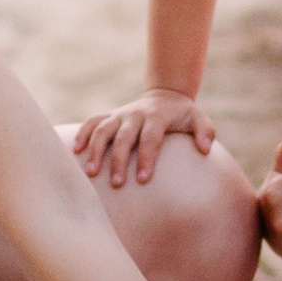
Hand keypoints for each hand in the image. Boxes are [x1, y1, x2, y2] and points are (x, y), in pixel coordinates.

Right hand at [73, 88, 213, 187]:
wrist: (165, 97)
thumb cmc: (183, 116)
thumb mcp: (199, 119)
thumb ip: (205, 131)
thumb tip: (204, 149)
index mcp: (156, 117)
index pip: (151, 138)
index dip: (147, 158)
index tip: (143, 179)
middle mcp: (135, 115)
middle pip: (124, 138)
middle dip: (119, 160)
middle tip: (117, 183)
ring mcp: (120, 115)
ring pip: (103, 130)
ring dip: (96, 150)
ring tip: (91, 173)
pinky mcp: (110, 116)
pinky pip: (92, 122)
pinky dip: (83, 134)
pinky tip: (75, 151)